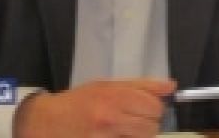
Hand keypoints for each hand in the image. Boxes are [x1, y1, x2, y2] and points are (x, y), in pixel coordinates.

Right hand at [13, 78, 175, 137]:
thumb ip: (140, 86)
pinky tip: (117, 137)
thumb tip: (171, 86)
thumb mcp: (106, 86)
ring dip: (139, 136)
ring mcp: (105, 137)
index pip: (154, 106)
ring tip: (124, 130)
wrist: (47, 123)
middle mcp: (110, 118)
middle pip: (152, 127)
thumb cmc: (79, 102)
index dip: (153, 108)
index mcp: (113, 96)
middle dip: (147, 124)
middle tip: (132, 120)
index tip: (144, 107)